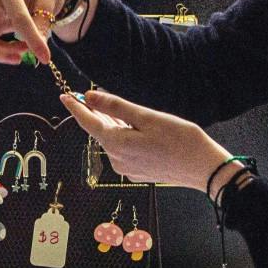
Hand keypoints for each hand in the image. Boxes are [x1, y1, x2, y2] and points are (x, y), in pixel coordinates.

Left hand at [61, 90, 230, 190]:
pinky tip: (130, 127)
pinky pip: (124, 150)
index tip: (64, 96)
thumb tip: (90, 97)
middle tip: (88, 95)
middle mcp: (117, 160)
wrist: (203, 168)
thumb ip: (116, 107)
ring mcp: (127, 169)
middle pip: (100, 131)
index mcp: (116, 144)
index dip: (76, 108)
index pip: (88, 123)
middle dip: (94, 113)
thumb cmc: (179, 139)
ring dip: (110, 124)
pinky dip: (123, 136)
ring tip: (110, 107)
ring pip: (112, 141)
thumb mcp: (146, 117)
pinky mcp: (138, 172)